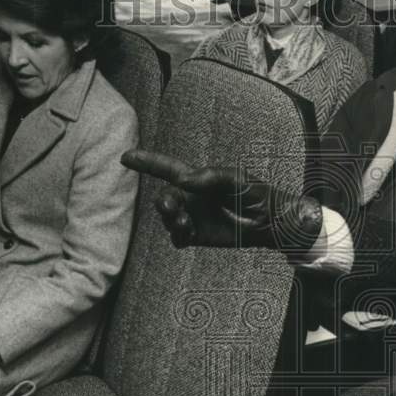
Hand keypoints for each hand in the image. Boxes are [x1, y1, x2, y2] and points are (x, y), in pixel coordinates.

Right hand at [121, 149, 322, 252]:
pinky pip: (177, 237)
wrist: (269, 222)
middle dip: (162, 203)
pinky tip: (187, 232)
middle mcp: (191, 197)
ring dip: (171, 220)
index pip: (167, 169)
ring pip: (168, 219)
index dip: (147, 162)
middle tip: (170, 208)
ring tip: (185, 223)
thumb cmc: (256, 194)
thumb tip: (183, 180)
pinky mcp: (198, 236)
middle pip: (164, 197)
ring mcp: (193, 217)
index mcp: (198, 179)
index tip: (125, 157)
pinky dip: (177, 235)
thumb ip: (210, 177)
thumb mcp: (236, 179)